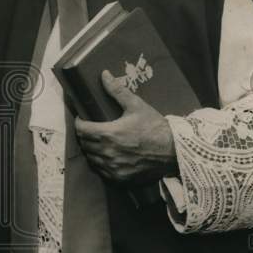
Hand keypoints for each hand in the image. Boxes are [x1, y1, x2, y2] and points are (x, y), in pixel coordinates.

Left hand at [73, 70, 177, 185]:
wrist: (174, 151)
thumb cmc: (155, 127)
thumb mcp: (136, 105)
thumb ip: (117, 90)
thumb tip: (104, 74)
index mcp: (108, 134)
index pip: (81, 129)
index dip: (79, 122)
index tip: (83, 118)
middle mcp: (107, 152)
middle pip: (84, 144)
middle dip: (84, 135)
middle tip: (91, 128)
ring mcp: (113, 167)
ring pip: (91, 158)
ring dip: (91, 149)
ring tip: (98, 141)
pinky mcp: (119, 178)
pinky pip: (101, 170)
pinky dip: (101, 162)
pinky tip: (108, 155)